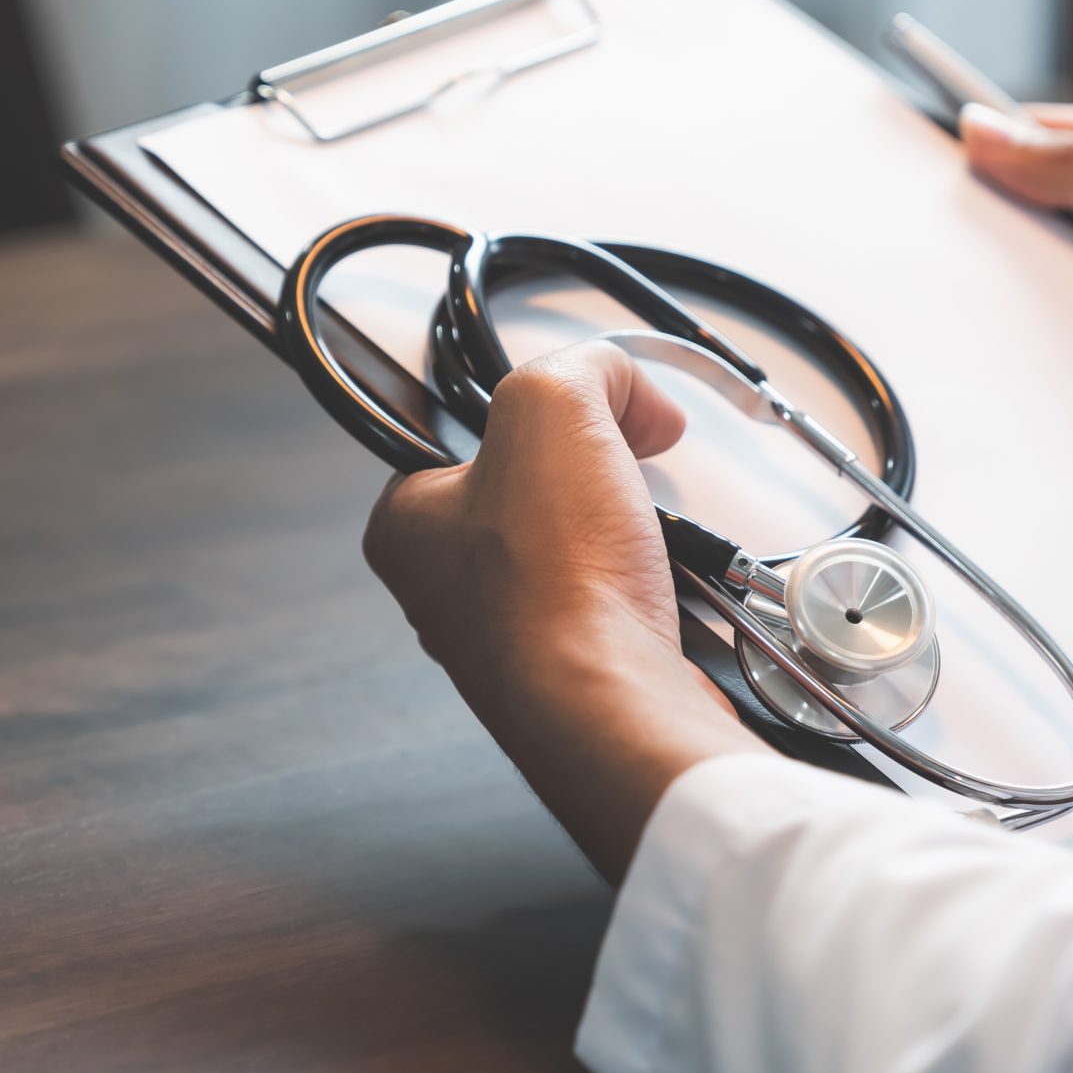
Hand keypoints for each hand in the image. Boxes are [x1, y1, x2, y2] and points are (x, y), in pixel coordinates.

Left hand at [363, 341, 760, 879]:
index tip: (579, 414)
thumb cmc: (555, 577)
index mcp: (404, 527)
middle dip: (593, 472)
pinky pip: (617, 606)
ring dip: (630, 529)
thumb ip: (579, 366)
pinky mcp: (570, 676)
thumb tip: (619, 381)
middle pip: (533, 490)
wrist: (613, 706)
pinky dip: (655, 588)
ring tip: (646, 534)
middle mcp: (443, 591)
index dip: (533, 414)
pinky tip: (669, 587)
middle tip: (621, 473)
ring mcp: (506, 641)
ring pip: (581, 549)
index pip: (463, 437)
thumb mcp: (553, 407)